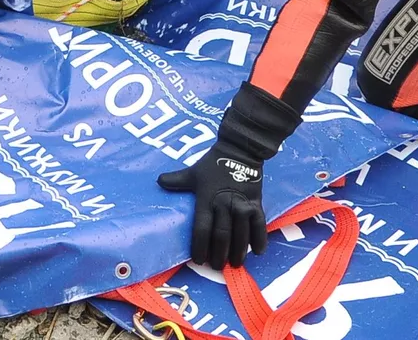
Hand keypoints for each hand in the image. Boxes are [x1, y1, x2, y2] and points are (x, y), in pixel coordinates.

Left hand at [158, 146, 267, 269]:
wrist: (239, 150)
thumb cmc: (213, 164)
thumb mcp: (193, 172)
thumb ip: (177, 180)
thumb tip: (158, 181)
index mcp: (206, 199)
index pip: (201, 228)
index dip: (200, 246)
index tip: (199, 260)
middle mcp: (224, 204)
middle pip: (221, 234)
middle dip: (219, 254)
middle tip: (217, 267)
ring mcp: (241, 204)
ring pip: (240, 232)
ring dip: (239, 250)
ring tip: (236, 264)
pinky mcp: (256, 202)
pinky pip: (259, 224)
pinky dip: (259, 238)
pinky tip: (258, 251)